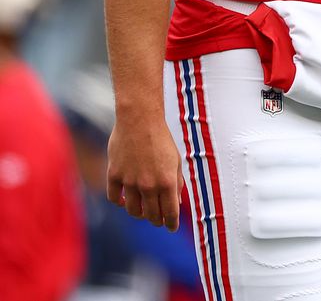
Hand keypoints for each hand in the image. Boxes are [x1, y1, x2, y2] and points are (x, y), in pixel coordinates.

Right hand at [106, 112, 183, 231]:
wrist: (139, 121)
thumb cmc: (161, 140)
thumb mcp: (175, 161)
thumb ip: (177, 183)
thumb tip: (176, 203)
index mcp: (167, 182)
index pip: (170, 212)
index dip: (171, 223)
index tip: (171, 228)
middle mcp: (148, 185)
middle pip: (151, 215)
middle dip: (156, 220)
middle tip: (158, 220)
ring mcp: (129, 182)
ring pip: (132, 210)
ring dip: (139, 213)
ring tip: (142, 211)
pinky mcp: (114, 175)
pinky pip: (114, 198)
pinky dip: (119, 202)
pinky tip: (123, 201)